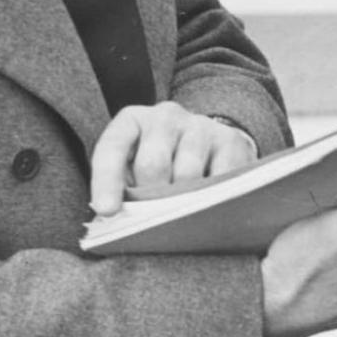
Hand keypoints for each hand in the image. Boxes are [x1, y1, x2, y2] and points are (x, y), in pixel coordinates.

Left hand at [90, 103, 257, 216]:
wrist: (206, 145)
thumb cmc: (159, 166)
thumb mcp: (132, 171)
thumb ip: (124, 190)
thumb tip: (120, 221)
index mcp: (132, 121)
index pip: (113, 147)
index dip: (107, 180)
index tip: (107, 211)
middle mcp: (165, 115)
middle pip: (152, 163)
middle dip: (150, 198)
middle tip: (154, 218)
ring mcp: (200, 125)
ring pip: (187, 173)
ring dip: (182, 201)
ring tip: (181, 215)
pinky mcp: (229, 140)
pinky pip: (218, 177)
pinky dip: (210, 198)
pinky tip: (207, 205)